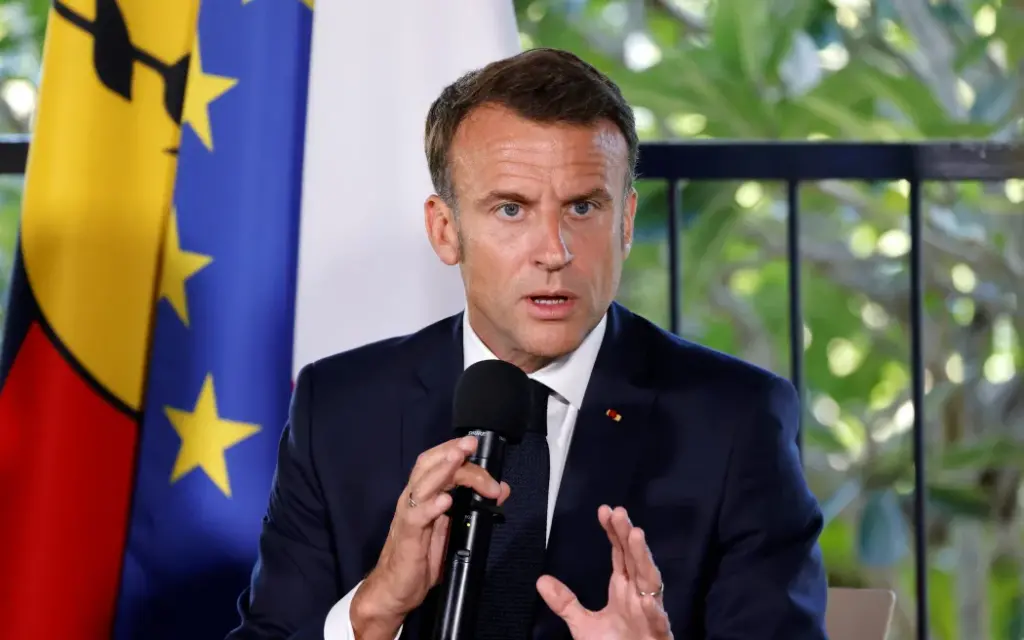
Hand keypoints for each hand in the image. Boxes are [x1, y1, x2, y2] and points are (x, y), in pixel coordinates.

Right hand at [351, 435, 510, 637]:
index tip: (475, 444)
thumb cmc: (421, 558)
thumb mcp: (454, 529)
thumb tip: (501, 490)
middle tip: (470, 445)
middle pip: (428, 466)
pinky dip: (431, 506)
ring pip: (422, 485)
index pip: (437, 463)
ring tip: (458, 459)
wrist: (393, 589)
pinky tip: (445, 501)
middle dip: (450, 452)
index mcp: (424, 496)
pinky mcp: (407, 537)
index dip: (454, 450)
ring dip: (442, 471)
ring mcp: (408, 517)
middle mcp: (413, 500)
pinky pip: (416, 517)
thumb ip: (475, 508)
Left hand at [537, 505, 671, 639]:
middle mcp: (638, 596)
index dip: (614, 532)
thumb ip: (566, 603)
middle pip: (634, 560)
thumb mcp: (583, 626)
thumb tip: (542, 580)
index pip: (619, 554)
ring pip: (650, 582)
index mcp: (623, 590)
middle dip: (627, 536)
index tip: (604, 510)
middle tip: (618, 512)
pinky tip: (646, 598)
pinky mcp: (658, 635)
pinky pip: (657, 621)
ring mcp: (650, 614)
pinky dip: (653, 610)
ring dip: (644, 559)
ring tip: (636, 536)